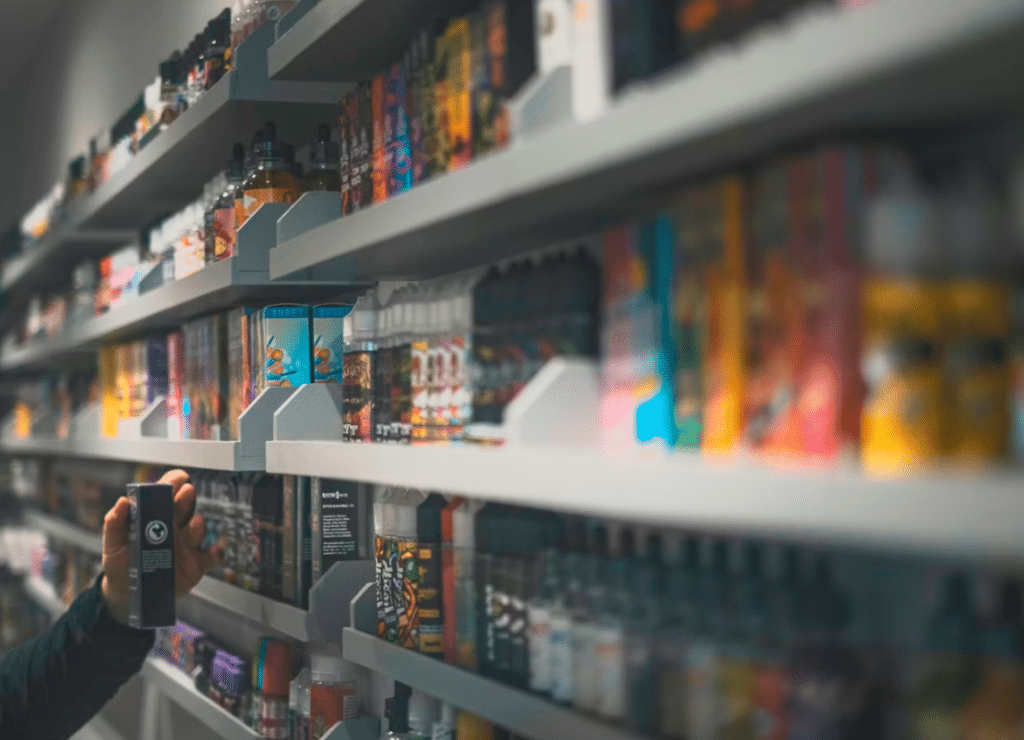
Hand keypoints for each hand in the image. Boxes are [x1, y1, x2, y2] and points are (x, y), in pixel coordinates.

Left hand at [101, 469, 220, 624]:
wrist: (127, 595)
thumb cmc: (122, 563)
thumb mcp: (113, 544)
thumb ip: (115, 523)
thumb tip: (122, 502)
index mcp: (156, 517)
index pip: (167, 494)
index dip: (173, 483)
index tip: (177, 478)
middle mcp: (175, 528)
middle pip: (184, 508)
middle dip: (186, 499)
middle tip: (186, 492)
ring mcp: (187, 546)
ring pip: (197, 531)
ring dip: (198, 525)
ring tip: (195, 523)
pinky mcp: (196, 565)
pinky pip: (210, 559)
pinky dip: (215, 555)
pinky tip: (213, 552)